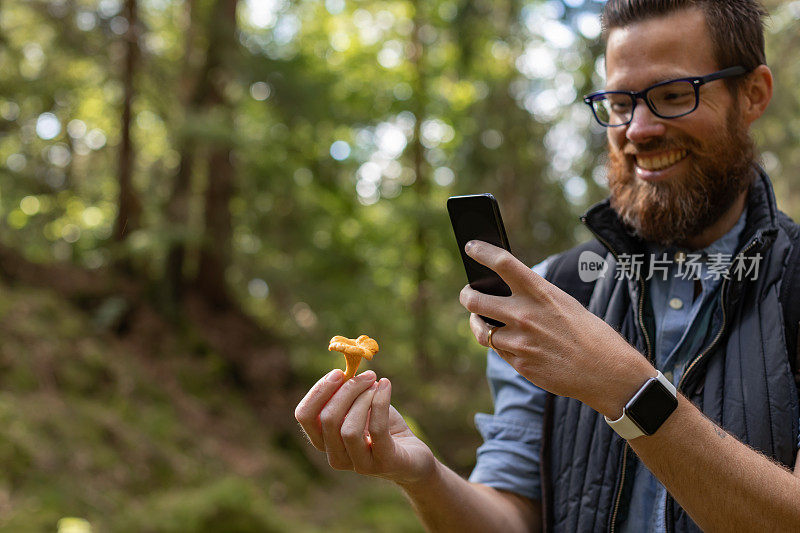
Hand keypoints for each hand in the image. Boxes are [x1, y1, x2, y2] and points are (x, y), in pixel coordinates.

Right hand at [295, 369, 435, 486]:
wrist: (413, 454)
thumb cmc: (383, 427)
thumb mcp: (360, 406)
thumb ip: (346, 393)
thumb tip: (341, 372)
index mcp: (324, 440)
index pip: (304, 416)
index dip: (318, 391)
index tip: (338, 372)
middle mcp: (336, 457)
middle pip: (327, 419)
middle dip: (347, 390)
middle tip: (368, 375)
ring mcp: (359, 464)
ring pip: (349, 429)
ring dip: (363, 399)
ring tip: (377, 386)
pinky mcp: (384, 463)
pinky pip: (377, 430)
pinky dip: (380, 402)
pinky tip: (386, 385)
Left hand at [458, 240, 652, 416]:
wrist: (607, 371)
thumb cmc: (588, 333)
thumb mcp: (563, 303)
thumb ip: (534, 297)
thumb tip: (504, 292)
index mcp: (540, 292)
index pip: (503, 263)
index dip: (482, 252)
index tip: (471, 247)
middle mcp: (525, 315)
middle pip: (475, 300)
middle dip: (467, 296)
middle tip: (468, 294)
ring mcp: (520, 341)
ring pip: (482, 330)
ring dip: (479, 326)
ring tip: (480, 321)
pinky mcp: (520, 364)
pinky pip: (500, 351)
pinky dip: (502, 346)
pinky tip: (512, 343)